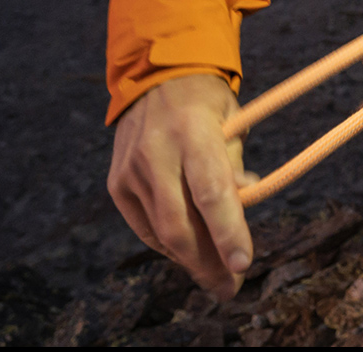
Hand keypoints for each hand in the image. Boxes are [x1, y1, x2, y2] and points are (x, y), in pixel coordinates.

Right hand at [108, 74, 257, 300]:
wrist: (155, 75)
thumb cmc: (206, 101)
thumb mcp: (233, 120)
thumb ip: (235, 164)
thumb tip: (245, 203)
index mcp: (192, 132)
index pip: (212, 192)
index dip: (228, 232)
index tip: (243, 264)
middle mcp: (156, 153)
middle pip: (181, 224)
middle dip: (208, 263)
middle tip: (230, 287)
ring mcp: (131, 170)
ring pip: (161, 232)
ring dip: (190, 260)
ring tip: (215, 279)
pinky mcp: (117, 183)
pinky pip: (145, 226)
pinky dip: (168, 245)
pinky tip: (188, 254)